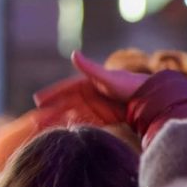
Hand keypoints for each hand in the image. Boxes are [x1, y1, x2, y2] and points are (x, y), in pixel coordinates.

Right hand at [31, 52, 148, 129]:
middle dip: (51, 112)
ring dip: (61, 121)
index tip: (37, 100)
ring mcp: (97, 106)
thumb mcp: (108, 77)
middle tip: (36, 120)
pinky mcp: (105, 117)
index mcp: (89, 83)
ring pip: (74, 115)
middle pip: (67, 104)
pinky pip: (87, 122)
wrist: (151, 98)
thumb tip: (73, 54)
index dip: (51, 94)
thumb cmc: (129, 84)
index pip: (65, 89)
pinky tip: (67, 132)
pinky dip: (77, 126)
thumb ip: (90, 68)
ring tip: (46, 129)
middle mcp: (91, 95)